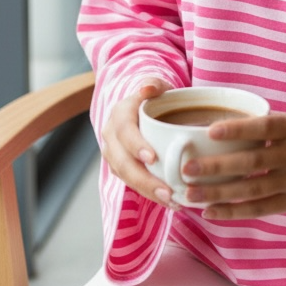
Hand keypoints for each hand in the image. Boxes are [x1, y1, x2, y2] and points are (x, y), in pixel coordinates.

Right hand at [101, 79, 174, 206]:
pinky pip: (133, 184)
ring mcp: (114, 154)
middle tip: (168, 191)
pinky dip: (150, 194)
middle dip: (144, 179)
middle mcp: (112, 135)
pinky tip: (171, 201)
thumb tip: (148, 88)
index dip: (136, 145)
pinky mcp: (121, 168)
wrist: (142, 108)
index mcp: (120, 114)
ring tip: (173, 201)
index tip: (153, 158)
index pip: (124, 131)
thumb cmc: (155, 97)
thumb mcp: (157, 85)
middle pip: (123, 161)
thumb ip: (154, 84)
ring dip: (148, 192)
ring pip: (126, 177)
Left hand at [180, 113, 285, 219]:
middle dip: (218, 166)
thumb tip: (211, 131)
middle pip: (253, 162)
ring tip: (191, 194)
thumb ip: (259, 126)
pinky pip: (260, 209)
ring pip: (253, 189)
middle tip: (188, 168)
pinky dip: (233, 212)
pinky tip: (210, 212)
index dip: (238, 129)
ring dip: (219, 193)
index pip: (264, 127)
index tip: (210, 131)